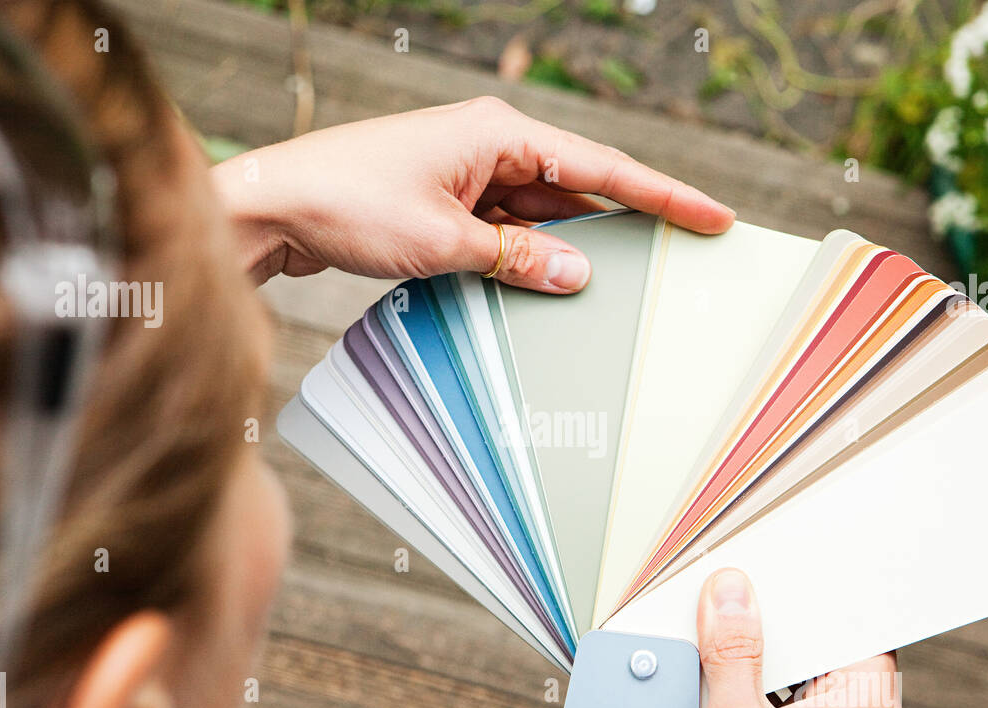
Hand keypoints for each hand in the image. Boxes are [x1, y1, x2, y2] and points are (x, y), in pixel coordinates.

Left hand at [210, 97, 734, 289]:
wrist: (274, 208)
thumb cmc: (349, 204)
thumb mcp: (444, 243)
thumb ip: (517, 260)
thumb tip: (579, 275)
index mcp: (499, 135)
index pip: (602, 168)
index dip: (664, 196)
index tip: (713, 216)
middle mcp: (489, 148)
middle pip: (578, 191)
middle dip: (624, 227)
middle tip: (680, 260)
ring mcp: (467, 177)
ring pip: (542, 217)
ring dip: (569, 251)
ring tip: (622, 290)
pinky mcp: (446, 205)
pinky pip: (506, 233)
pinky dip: (526, 261)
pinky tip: (549, 291)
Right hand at [673, 568, 903, 707]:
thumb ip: (732, 654)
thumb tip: (732, 596)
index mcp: (864, 707)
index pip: (854, 620)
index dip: (817, 588)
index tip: (781, 563)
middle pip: (815, 643)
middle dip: (771, 620)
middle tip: (734, 591)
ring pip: (787, 673)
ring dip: (747, 657)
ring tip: (713, 631)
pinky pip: (764, 704)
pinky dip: (736, 689)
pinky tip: (705, 678)